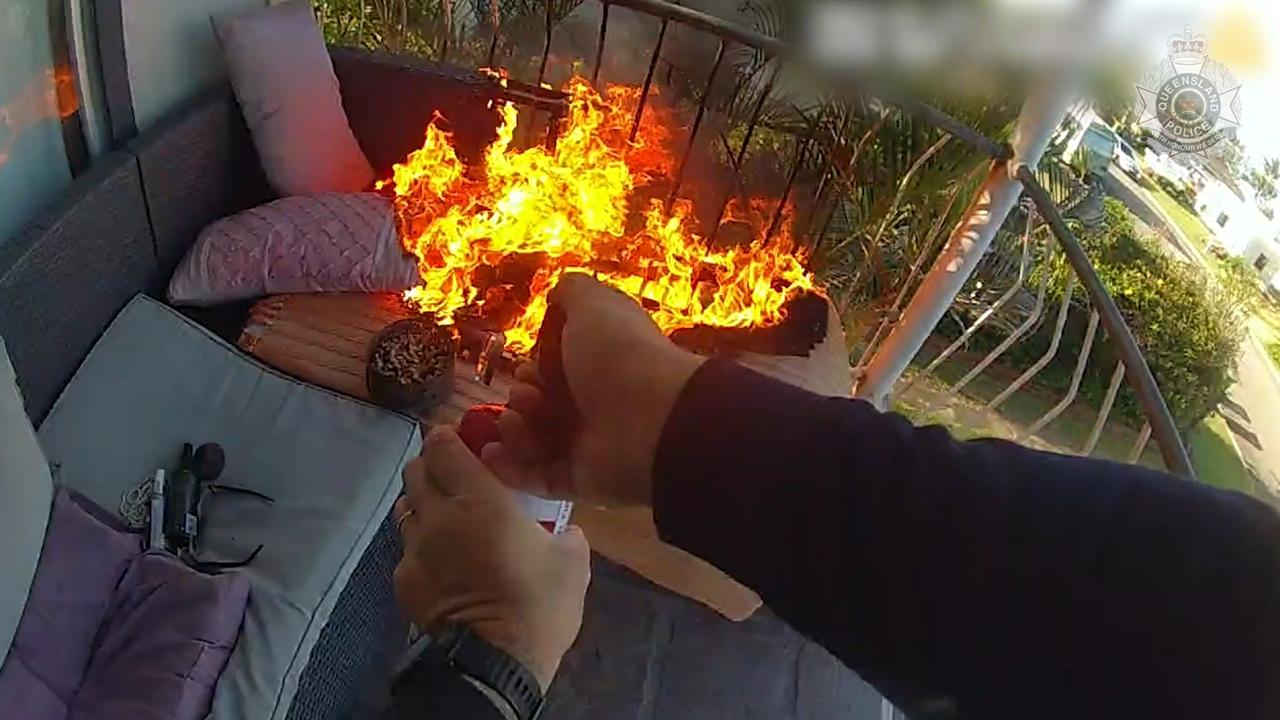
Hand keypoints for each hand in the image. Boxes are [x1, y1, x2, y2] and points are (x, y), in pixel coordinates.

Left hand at [393, 427, 590, 690]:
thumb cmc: (539, 603)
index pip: (443, 447)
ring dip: (422, 504)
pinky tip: (442, 562)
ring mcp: (415, 549)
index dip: (448, 438)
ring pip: (406, 508)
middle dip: (432, 466)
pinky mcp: (403, 581)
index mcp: (479, 499)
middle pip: (415, 471)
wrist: (496, 662)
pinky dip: (421, 546)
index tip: (461, 441)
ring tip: (445, 518)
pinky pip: (406, 549)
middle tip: (454, 477)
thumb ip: (564, 532)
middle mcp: (439, 516)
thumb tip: (563, 531)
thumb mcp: (572, 560)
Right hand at [482, 273, 705, 505]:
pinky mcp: (577, 480)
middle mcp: (593, 403)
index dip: (532, 366)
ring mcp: (585, 445)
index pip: (552, 368)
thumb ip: (570, 292)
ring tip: (518, 422)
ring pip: (530, 439)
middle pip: (537, 403)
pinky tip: (493, 453)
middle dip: (521, 396)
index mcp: (598, 363)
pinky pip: (533, 477)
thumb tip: (555, 292)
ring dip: (512, 428)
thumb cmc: (619, 355)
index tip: (529, 365)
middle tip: (529, 395)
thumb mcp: (593, 305)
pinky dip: (508, 467)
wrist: (649, 421)